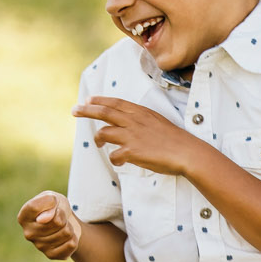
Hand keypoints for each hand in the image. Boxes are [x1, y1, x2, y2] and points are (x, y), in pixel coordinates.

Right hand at [18, 190, 82, 259]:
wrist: (64, 221)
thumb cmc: (55, 207)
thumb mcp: (53, 198)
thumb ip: (47, 203)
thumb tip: (42, 219)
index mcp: (24, 217)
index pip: (36, 207)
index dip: (51, 202)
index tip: (52, 202)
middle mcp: (28, 233)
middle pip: (57, 221)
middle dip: (64, 216)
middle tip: (59, 217)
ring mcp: (39, 246)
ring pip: (66, 232)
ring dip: (70, 227)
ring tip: (62, 226)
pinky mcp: (51, 255)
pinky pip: (71, 244)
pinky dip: (74, 238)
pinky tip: (65, 237)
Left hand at [73, 97, 206, 177]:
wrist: (187, 152)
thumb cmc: (174, 139)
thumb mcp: (157, 121)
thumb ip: (141, 120)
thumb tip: (128, 123)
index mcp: (141, 112)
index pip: (115, 103)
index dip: (100, 101)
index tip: (88, 99)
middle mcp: (134, 121)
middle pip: (104, 112)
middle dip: (87, 110)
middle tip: (74, 110)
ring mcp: (132, 136)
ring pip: (104, 133)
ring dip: (98, 139)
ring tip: (98, 144)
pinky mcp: (133, 151)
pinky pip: (114, 155)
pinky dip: (114, 159)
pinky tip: (119, 161)